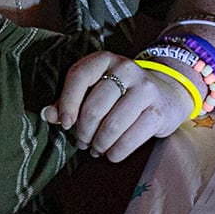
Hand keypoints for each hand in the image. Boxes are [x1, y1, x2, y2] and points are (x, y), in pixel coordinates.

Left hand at [44, 51, 191, 160]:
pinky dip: (117, 152)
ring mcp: (145, 89)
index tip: (66, 123)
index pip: (80, 76)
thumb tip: (48, 114)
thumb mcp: (95, 88)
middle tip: (82, 142)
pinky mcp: (158, 111)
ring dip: (100, 144)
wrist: (167, 94)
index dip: (68, 103)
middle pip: (95, 106)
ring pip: (112, 125)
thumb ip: (69, 101)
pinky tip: (112, 154)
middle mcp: (126, 69)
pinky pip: (131, 138)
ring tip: (96, 149)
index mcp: (105, 59)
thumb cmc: (121, 94)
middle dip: (84, 131)